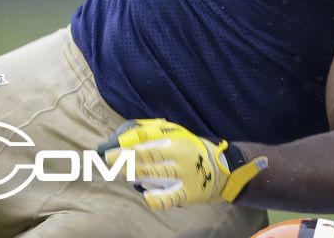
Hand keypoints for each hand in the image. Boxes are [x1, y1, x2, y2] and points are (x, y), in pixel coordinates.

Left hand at [98, 119, 266, 209]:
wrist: (224, 168)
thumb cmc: (195, 149)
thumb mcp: (180, 135)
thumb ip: (156, 133)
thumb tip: (128, 136)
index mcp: (179, 142)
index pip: (148, 146)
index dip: (127, 149)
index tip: (110, 152)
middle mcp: (181, 159)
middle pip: (148, 161)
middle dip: (125, 162)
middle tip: (108, 162)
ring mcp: (185, 177)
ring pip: (154, 177)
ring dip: (134, 175)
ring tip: (120, 174)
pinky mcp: (189, 194)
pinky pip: (169, 199)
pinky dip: (156, 199)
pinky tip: (147, 196)